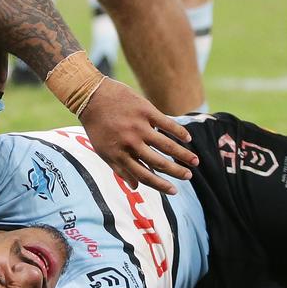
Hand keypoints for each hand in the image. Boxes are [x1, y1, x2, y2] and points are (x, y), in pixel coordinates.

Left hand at [78, 78, 198, 194]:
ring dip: (183, 155)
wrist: (91, 96)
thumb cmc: (97, 127)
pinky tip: (188, 139)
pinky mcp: (145, 111)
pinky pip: (167, 124)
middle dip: (177, 172)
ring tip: (195, 161)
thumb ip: (120, 169)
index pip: (144, 176)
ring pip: (167, 145)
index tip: (174, 191)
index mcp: (119, 155)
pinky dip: (179, 132)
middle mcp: (130, 143)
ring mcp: (139, 126)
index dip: (161, 186)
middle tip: (189, 176)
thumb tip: (136, 187)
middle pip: (159, 163)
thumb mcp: (103, 151)